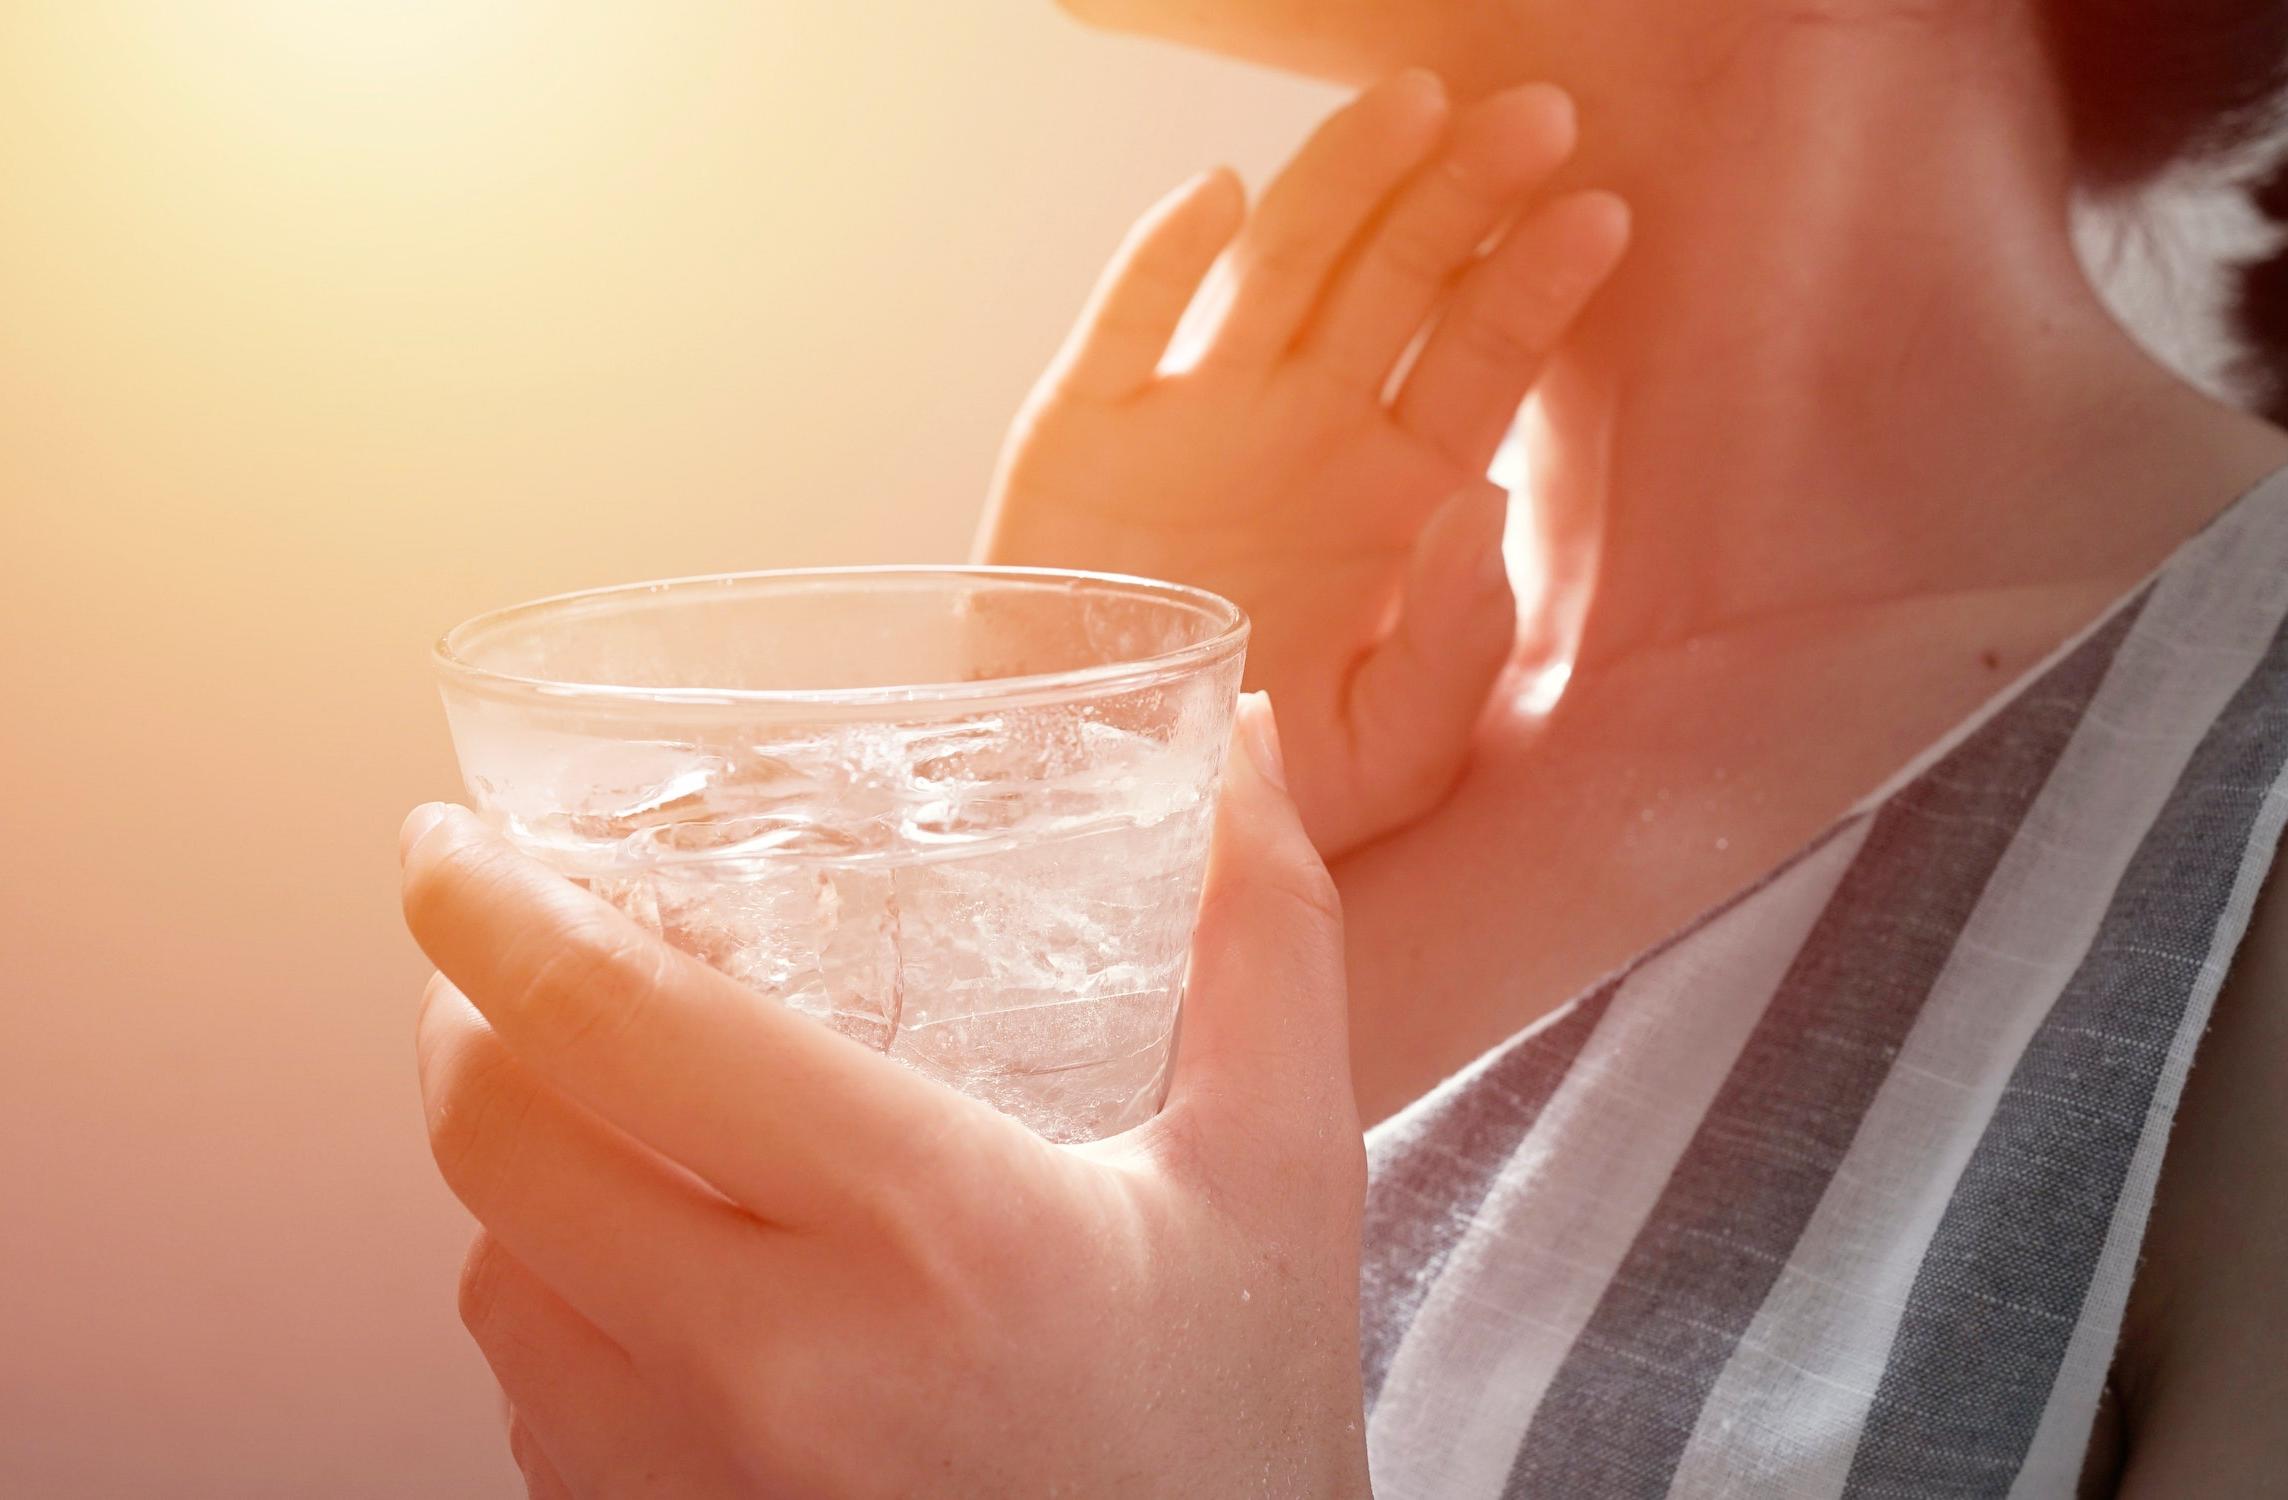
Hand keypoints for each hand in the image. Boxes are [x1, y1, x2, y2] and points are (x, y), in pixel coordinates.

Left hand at [402, 699, 1369, 1497]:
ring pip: (494, 1284)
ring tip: (592, 1111)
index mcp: (931, 1229)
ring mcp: (701, 1488)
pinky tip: (648, 1277)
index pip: (618, 1022)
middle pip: (497, 1143)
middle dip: (465, 1017)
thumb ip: (1267, 942)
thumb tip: (1240, 746)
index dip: (489, 910)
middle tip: (501, 952)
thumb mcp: (1283, 1176)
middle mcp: (779, 1366)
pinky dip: (555, 1312)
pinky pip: (536, 1414)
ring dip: (512, 1173)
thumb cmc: (1241, 1440)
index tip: (449, 846)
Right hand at [981, 73, 1629, 857]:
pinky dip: (1165, 258)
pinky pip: (1129, 326)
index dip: (1536, 285)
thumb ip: (1456, 647)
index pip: (1484, 360)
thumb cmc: (1262, 791)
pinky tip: (1221, 196)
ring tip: (1417, 105)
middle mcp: (1310, 430)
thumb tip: (1483, 502)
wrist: (1102, 817)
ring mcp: (1199, 414)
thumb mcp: (1392, 756)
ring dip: (1347, 183)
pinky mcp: (1087, 430)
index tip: (1601, 214)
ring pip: (1283, 269)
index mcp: (1400, 495)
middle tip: (1536, 118)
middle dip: (1465, 196)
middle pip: (1401, 283)